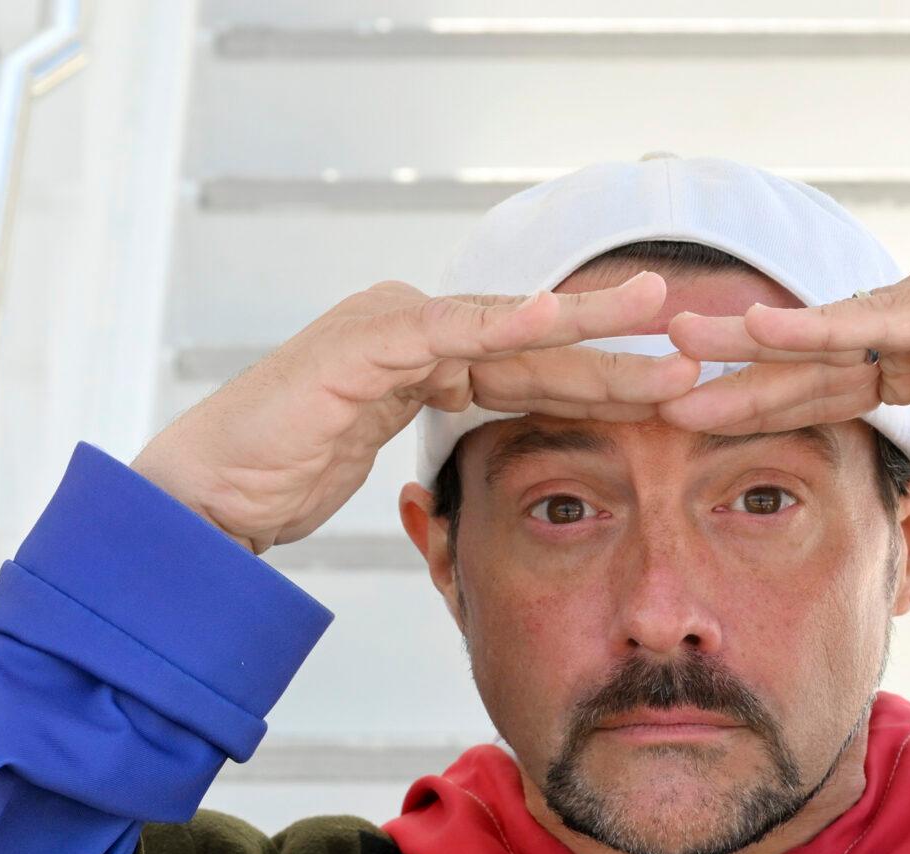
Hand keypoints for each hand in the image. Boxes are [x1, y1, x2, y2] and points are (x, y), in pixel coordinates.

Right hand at [130, 271, 703, 552]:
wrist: (209, 491)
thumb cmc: (285, 476)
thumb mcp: (385, 458)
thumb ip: (437, 439)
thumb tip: (480, 438)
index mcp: (430, 361)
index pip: (536, 371)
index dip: (608, 380)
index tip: (678, 392)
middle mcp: (417, 330)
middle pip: (538, 344)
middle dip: (621, 346)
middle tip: (700, 339)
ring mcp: (391, 328)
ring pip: (507, 323)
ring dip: (586, 320)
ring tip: (658, 308)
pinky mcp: (365, 343)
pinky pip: (445, 330)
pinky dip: (502, 321)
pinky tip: (556, 318)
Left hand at [656, 256, 909, 515]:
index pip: (825, 374)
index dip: (758, 393)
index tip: (692, 409)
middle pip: (814, 346)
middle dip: (735, 362)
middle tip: (656, 365)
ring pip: (834, 331)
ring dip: (756, 344)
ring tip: (684, 348)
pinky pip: (878, 323)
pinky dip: (820, 327)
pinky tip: (762, 330)